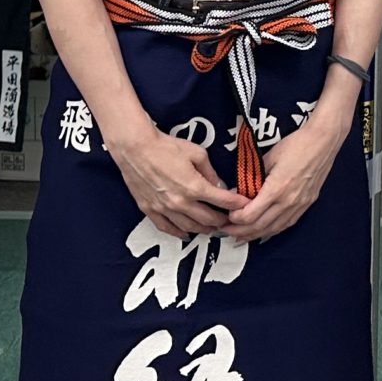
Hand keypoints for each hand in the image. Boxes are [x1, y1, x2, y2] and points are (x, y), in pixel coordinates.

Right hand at [107, 124, 251, 237]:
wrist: (135, 149)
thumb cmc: (165, 147)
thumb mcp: (196, 153)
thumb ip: (210, 172)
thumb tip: (219, 186)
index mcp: (195, 187)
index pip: (223, 201)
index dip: (237, 205)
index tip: (246, 206)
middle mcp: (181, 202)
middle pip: (208, 220)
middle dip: (223, 221)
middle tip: (230, 220)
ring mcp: (164, 209)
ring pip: (190, 228)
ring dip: (204, 230)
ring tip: (212, 228)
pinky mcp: (150, 210)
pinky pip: (167, 228)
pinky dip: (179, 233)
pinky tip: (186, 233)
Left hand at [223, 103, 350, 241]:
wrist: (323, 141)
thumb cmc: (296, 144)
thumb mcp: (269, 157)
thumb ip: (253, 176)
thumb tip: (239, 190)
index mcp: (276, 189)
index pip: (250, 215)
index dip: (235, 218)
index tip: (227, 215)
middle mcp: (288, 201)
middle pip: (260, 226)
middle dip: (240, 232)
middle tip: (227, 231)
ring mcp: (299, 205)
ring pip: (274, 229)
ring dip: (255, 235)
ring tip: (241, 237)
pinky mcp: (307, 204)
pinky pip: (287, 224)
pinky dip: (273, 230)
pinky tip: (264, 231)